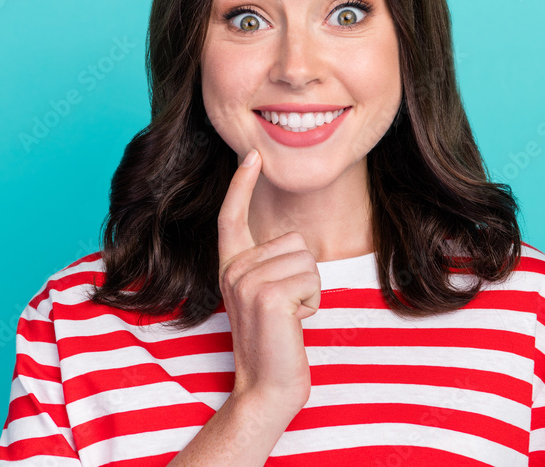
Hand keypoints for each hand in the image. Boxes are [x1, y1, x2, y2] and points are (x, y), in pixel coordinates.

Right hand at [217, 148, 320, 417]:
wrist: (266, 388)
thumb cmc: (275, 343)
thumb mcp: (265, 298)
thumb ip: (269, 268)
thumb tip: (292, 244)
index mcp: (231, 268)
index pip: (231, 217)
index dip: (240, 185)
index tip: (251, 155)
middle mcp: (233, 271)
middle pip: (294, 242)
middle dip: (303, 276)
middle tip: (285, 310)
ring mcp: (247, 282)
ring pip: (307, 260)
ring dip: (310, 291)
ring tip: (289, 318)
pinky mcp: (268, 295)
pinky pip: (312, 280)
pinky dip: (313, 304)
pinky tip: (294, 325)